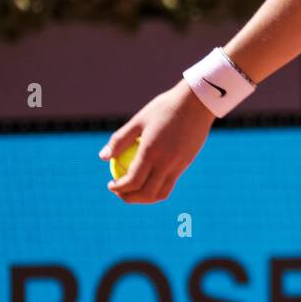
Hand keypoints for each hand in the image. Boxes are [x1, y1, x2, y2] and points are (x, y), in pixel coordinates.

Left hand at [100, 79, 214, 203]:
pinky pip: (171, 182)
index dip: (119, 188)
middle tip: (120, 192)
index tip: (111, 186)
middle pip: (147, 193)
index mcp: (152, 151)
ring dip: (146, 197)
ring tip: (135, 190)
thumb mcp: (139, 120)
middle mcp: (167, 162)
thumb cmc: (165, 107)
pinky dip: (158, 187)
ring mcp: (179, 164)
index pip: (133, 181)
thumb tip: (103, 157)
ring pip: (162, 192)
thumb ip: (120, 140)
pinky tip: (151, 178)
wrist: (197, 102)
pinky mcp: (187, 162)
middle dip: (130, 198)